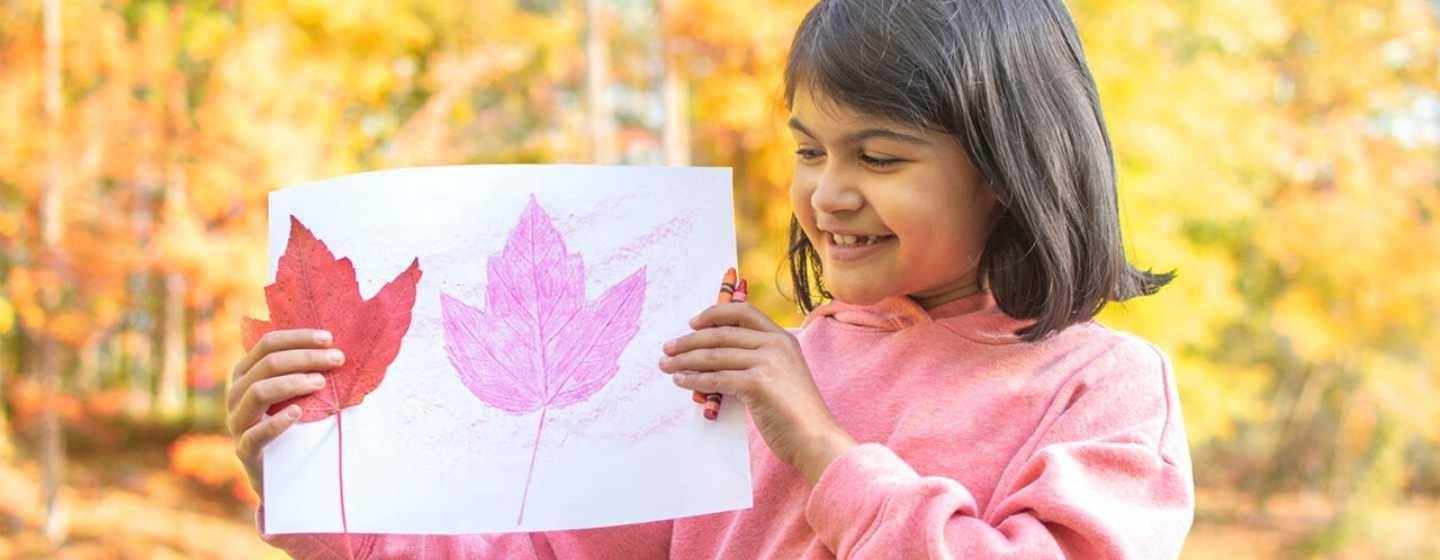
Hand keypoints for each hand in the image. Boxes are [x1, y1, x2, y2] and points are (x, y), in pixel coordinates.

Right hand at [227, 329, 343, 495]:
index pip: (267, 344)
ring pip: (258, 392)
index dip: (298, 338)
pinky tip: (296, 413)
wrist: (281, 474)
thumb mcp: (296, 393)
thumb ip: (304, 371)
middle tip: (337, 359)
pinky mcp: (244, 450)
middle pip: (267, 364)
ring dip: (292, 383)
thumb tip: (336, 348)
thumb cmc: (294, 425)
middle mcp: (236, 393)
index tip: (329, 339)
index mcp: (246, 374)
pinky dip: (276, 422)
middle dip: (305, 358)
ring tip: (321, 382)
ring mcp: (236, 422)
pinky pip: (255, 434)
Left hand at [659, 302, 855, 484]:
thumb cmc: (796, 414)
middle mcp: (775, 344)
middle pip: (722, 333)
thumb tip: (716, 358)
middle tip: (668, 348)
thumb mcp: (781, 375)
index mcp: (782, 338)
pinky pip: (716, 378)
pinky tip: (680, 381)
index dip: (714, 313)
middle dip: (689, 340)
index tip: (693, 322)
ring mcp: (768, 362)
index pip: (743, 312)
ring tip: (666, 365)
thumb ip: (758, 361)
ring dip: (685, 360)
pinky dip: (694, 379)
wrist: (815, 438)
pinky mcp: (757, 383)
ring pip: (715, 355)